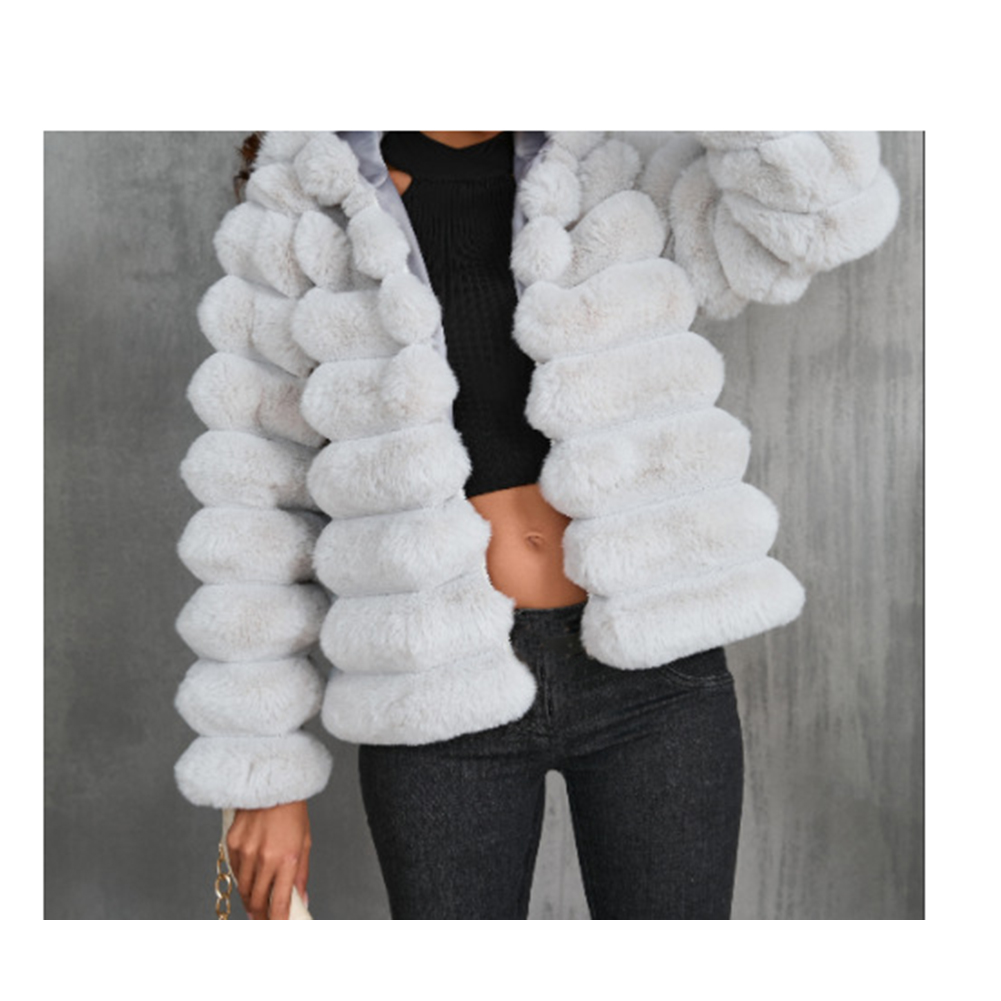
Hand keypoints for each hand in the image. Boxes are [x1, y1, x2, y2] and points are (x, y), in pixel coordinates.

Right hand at [226, 800, 310, 919]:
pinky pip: (235, 871)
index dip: (278, 921)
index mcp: (287, 858)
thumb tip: (301, 900)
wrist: (272, 781)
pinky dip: (242, 879)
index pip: (279, 902)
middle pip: (257, 900)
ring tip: (256, 905)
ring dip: (250, 901)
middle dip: (261, 915)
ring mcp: (245, 851)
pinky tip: (249, 880)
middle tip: (264, 921)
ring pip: (244, 889)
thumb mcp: (304, 842)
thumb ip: (301, 874)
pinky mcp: (232, 843)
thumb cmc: (292, 811)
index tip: (279, 928)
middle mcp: (264, 857)